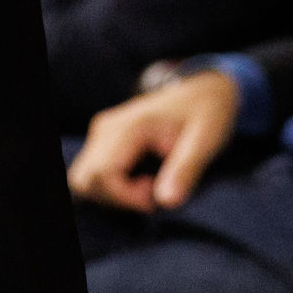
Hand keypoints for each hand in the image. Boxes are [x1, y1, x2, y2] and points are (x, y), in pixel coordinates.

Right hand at [67, 69, 239, 212]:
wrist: (204, 90)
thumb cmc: (207, 114)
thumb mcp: (206, 140)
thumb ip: (185, 169)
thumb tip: (166, 202)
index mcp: (129, 126)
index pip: (102, 174)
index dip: (125, 198)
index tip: (155, 199)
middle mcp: (107, 127)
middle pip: (86, 180)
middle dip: (116, 200)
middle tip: (151, 195)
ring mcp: (102, 132)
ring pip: (84, 179)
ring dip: (112, 195)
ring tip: (147, 188)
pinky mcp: (104, 139)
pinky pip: (92, 173)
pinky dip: (111, 188)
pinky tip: (140, 181)